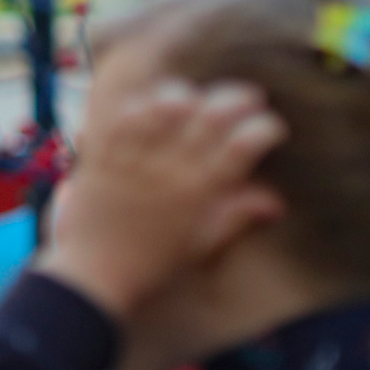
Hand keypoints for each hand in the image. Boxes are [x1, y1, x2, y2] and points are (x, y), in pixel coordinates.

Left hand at [38, 78, 284, 320]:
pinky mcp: (101, 153)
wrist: (94, 274)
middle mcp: (169, 169)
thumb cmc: (152, 264)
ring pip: (166, 106)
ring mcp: (134, 158)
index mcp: (200, 192)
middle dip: (237, 99)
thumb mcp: (202, 244)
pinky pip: (123, 115)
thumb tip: (276, 201)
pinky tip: (153, 103)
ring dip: (188, 95)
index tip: (271, 128)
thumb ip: (237, 216)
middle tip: (249, 99)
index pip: (243, 145)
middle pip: (211, 116)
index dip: (264, 128)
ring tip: (197, 99)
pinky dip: (141, 103)